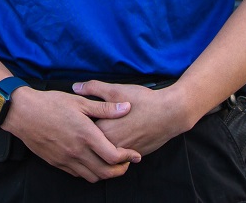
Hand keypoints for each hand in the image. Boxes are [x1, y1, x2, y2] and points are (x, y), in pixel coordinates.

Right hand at [1, 87, 141, 181]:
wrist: (23, 113)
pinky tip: (91, 161)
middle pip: (105, 172)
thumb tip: (127, 107)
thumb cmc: (51, 104)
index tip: (135, 154)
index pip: (113, 156)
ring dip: (104, 173)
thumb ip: (104, 107)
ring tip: (110, 163)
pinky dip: (88, 172)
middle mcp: (77, 151)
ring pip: (91, 177)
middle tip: (127, 162)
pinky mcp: (56, 163)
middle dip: (120, 170)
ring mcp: (66, 159)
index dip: (128, 158)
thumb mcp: (79, 101)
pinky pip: (77, 174)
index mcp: (85, 135)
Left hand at [73, 80, 194, 157]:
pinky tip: (116, 138)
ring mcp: (123, 153)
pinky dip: (114, 151)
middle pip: (91, 145)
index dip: (78, 124)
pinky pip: (118, 158)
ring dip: (100, 146)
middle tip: (86, 127)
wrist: (170, 114)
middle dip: (87, 137)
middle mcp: (110, 145)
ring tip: (101, 133)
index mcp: (102, 130)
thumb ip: (94, 89)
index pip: (81, 132)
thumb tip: (75, 87)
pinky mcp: (133, 156)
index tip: (78, 118)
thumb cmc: (143, 101)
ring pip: (104, 154)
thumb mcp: (117, 90)